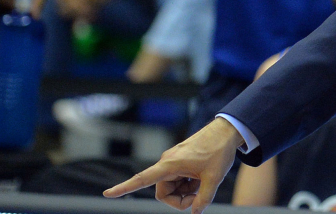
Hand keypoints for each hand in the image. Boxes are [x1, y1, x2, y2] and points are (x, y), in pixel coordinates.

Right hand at [105, 117, 242, 212]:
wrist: (228, 131)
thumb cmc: (219, 151)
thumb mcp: (214, 178)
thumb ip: (204, 199)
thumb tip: (195, 212)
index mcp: (170, 165)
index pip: (142, 179)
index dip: (124, 188)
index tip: (107, 194)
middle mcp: (168, 163)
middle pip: (164, 193)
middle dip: (179, 200)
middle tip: (198, 199)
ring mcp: (174, 162)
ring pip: (172, 188)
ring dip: (186, 192)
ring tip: (203, 183)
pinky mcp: (180, 161)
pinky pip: (179, 180)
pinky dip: (189, 184)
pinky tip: (202, 178)